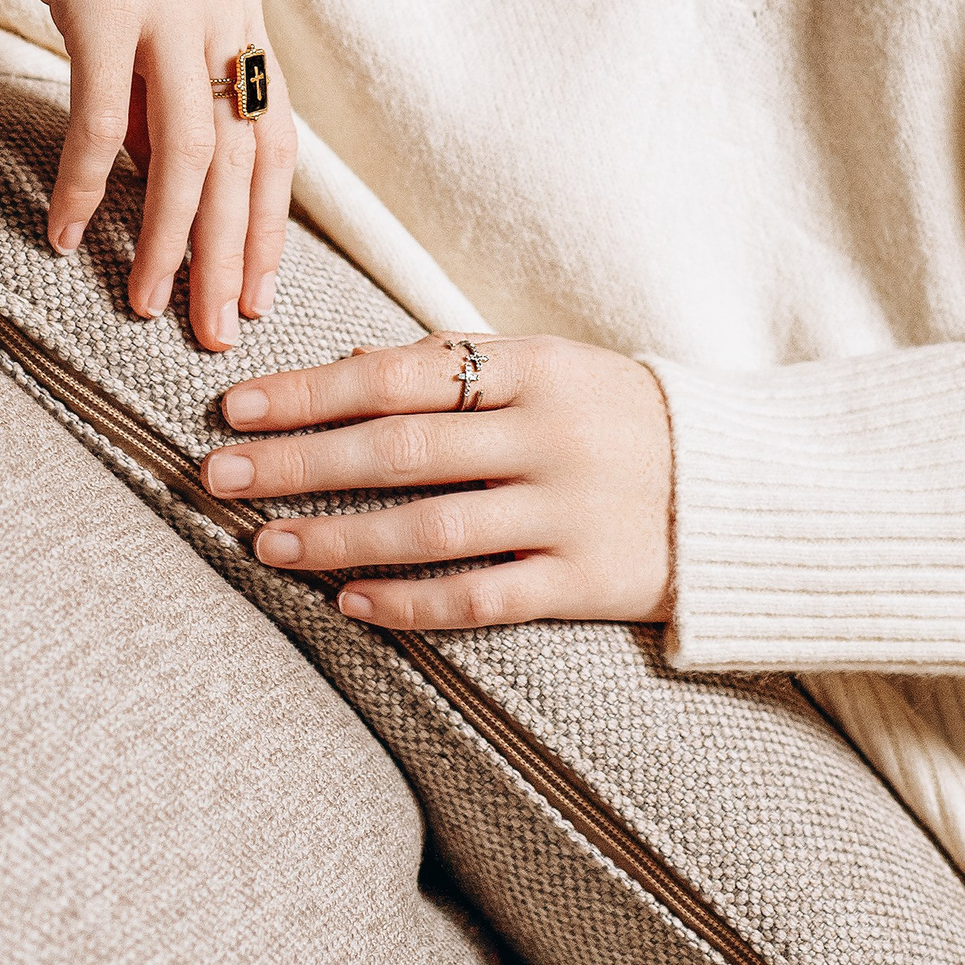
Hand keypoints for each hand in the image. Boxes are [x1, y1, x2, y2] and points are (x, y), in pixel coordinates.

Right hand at [0, 0, 293, 349]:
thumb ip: (150, 62)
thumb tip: (147, 157)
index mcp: (234, 2)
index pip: (273, 132)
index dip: (268, 219)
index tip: (257, 291)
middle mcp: (219, 2)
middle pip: (245, 155)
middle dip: (233, 255)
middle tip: (220, 333)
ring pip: (190, 149)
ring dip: (169, 236)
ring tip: (148, 303)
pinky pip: (104, 116)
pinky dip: (84, 181)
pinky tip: (63, 231)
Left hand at [200, 332, 673, 629]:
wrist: (746, 488)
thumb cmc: (620, 416)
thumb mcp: (549, 367)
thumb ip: (454, 366)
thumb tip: (347, 362)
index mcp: (532, 365)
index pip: (397, 375)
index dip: (310, 392)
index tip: (237, 407)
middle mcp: (545, 433)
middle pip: (397, 450)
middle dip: (297, 463)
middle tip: (218, 476)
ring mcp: (566, 510)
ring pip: (427, 528)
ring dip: (335, 537)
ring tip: (264, 543)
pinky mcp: (584, 582)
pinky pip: (479, 597)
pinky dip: (409, 601)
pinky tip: (349, 601)